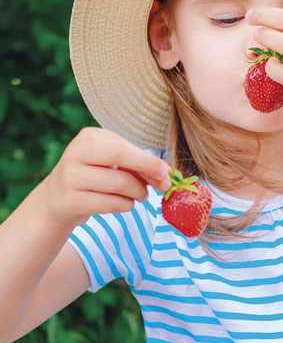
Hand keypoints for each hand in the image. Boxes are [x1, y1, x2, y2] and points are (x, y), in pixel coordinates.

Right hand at [40, 127, 171, 229]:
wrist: (56, 200)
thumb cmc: (95, 176)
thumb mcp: (111, 162)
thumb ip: (136, 163)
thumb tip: (165, 175)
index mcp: (88, 138)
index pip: (122, 146)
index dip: (148, 160)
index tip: (166, 172)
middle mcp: (75, 153)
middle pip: (118, 156)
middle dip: (146, 171)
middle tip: (163, 184)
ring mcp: (70, 178)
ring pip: (119, 184)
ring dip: (138, 193)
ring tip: (141, 195)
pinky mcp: (71, 202)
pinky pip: (111, 204)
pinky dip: (126, 205)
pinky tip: (126, 203)